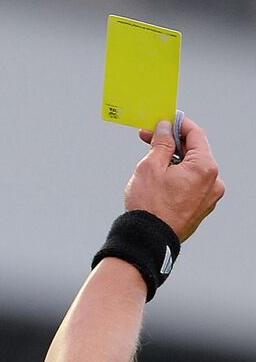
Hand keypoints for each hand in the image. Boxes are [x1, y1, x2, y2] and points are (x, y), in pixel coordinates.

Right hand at [127, 115, 224, 241]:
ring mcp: (209, 198)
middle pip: (194, 153)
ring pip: (192, 171)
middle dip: (171, 145)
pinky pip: (191, 186)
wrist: (147, 240)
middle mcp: (213, 182)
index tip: (165, 121)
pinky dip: (177, 179)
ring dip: (173, 163)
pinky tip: (159, 183)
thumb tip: (165, 128)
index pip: (195, 135)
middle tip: (150, 141)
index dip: (178, 124)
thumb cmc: (149, 206)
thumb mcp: (150, 166)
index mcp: (205, 167)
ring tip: (151, 166)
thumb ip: (161, 143)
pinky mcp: (200, 210)